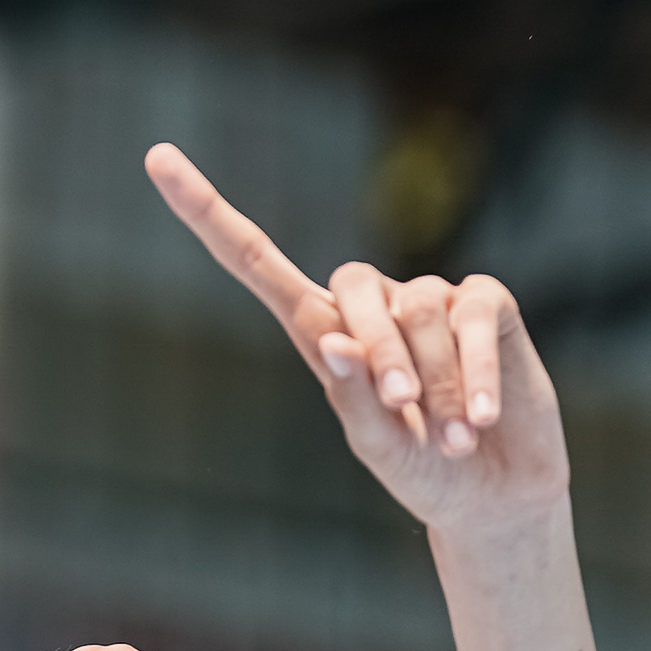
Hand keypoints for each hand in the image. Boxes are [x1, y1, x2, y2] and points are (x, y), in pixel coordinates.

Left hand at [143, 142, 569, 535]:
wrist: (495, 493)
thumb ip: (355, 399)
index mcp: (320, 333)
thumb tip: (334, 341)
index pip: (255, 260)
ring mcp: (430, 297)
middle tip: (403, 407)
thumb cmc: (422, 472)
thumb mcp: (379, 448)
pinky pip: (472, 314)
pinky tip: (484, 417)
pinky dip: (477, 370)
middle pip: (351, 284)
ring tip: (455, 438)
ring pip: (420, 308)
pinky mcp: (485, 302)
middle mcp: (370, 305)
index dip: (207, 210)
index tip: (155, 157)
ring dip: (437, 381)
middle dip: (379, 350)